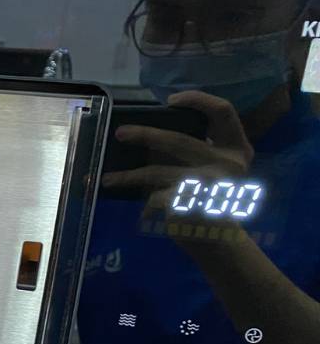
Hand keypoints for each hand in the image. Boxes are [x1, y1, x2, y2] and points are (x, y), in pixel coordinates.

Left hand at [101, 91, 254, 218]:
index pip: (223, 111)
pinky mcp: (191, 205)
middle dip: (145, 135)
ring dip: (128, 176)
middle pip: (178, 140)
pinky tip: (144, 213)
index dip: (198, 100)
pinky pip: (155, 197)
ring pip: (157, 171)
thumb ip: (194, 153)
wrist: (222, 243)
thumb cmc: (211, 203)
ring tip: (107, 179)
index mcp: (236, 149)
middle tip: (121, 133)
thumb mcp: (215, 171)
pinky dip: (147, 205)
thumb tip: (149, 137)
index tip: (171, 100)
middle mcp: (228, 163)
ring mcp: (209, 184)